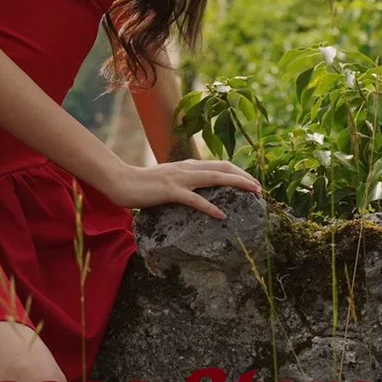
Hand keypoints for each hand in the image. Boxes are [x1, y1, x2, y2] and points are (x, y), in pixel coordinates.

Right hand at [105, 158, 262, 217]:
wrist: (120, 181)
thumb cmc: (142, 185)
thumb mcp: (167, 181)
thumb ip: (183, 183)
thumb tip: (198, 192)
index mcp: (187, 166)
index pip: (218, 165)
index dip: (237, 172)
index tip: (252, 182)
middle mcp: (186, 168)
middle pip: (222, 168)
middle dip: (244, 176)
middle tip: (260, 188)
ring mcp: (178, 179)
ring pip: (214, 178)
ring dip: (236, 184)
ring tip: (253, 192)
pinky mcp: (169, 191)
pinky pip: (194, 199)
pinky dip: (209, 207)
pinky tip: (221, 216)